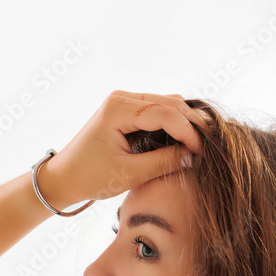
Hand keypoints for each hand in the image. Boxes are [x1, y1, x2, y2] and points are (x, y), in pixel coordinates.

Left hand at [36, 90, 211, 209]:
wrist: (65, 177)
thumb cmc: (91, 177)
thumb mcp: (129, 174)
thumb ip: (162, 162)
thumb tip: (193, 156)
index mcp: (118, 109)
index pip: (165, 113)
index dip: (188, 131)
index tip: (201, 152)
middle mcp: (122, 98)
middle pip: (170, 102)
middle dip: (192, 123)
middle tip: (210, 144)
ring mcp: (124, 102)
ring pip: (167, 104)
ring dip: (185, 121)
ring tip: (200, 143)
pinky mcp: (127, 110)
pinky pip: (158, 110)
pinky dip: (173, 123)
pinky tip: (185, 139)